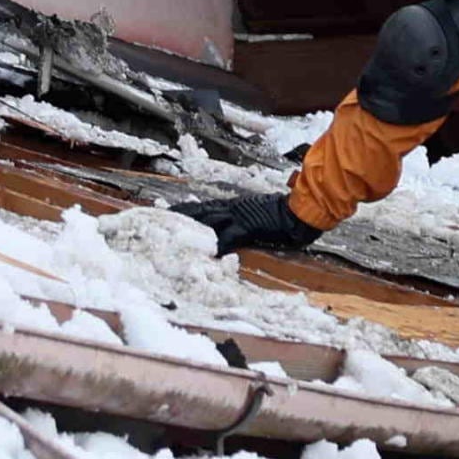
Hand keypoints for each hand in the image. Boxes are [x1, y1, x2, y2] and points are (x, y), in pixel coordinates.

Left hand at [178, 190, 319, 256]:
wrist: (299, 211)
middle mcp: (231, 208)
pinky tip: (207, 252)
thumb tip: (228, 233)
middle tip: (159, 219)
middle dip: (179, 216)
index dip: (185, 210)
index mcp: (232, 206)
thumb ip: (241, 223)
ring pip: (208, 220)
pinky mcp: (248, 226)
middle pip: (199, 211)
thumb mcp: (255, 217)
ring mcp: (238, 216)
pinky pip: (229, 236)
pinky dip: (218, 244)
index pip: (203, 207)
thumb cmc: (281, 215)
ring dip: (190, 228)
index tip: (168, 212)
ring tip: (172, 234)